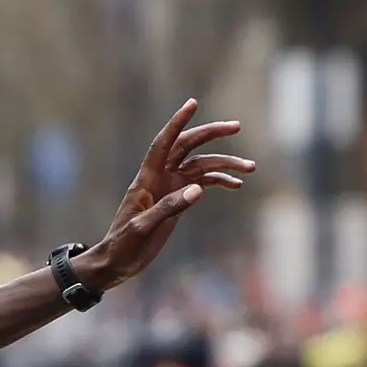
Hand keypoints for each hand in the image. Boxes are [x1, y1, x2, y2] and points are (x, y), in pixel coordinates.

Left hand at [76, 99, 253, 291]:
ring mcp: (169, 188)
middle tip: (237, 126)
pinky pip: (202, 183)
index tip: (193, 103)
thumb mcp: (142, 229)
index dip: (177, 123)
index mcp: (146, 180)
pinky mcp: (176, 201)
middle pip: (187, 146)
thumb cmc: (122, 246)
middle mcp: (159, 178)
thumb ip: (168, 209)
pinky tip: (236, 185)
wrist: (116, 263)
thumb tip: (198, 190)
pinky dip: (219, 181)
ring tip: (250, 168)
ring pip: (200, 165)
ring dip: (225, 163)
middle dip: (211, 134)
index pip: (163, 144)